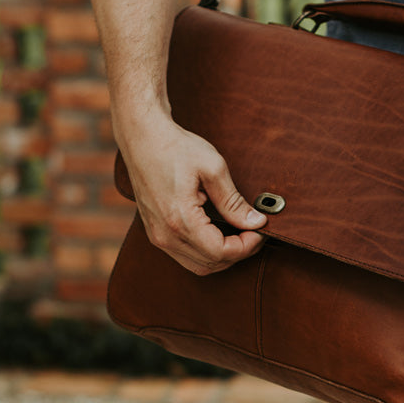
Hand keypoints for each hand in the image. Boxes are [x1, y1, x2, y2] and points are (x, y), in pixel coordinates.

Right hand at [118, 114, 266, 275]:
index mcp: (180, 220)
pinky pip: (184, 255)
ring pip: (197, 265)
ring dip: (222, 255)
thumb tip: (256, 222)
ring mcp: (157, 236)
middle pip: (210, 264)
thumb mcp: (213, 168)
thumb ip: (234, 201)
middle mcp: (165, 235)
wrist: (142, 137)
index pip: (220, 252)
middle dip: (238, 252)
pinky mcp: (155, 231)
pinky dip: (206, 251)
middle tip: (254, 233)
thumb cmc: (175, 147)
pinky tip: (219, 232)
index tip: (260, 231)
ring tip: (240, 234)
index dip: (247, 246)